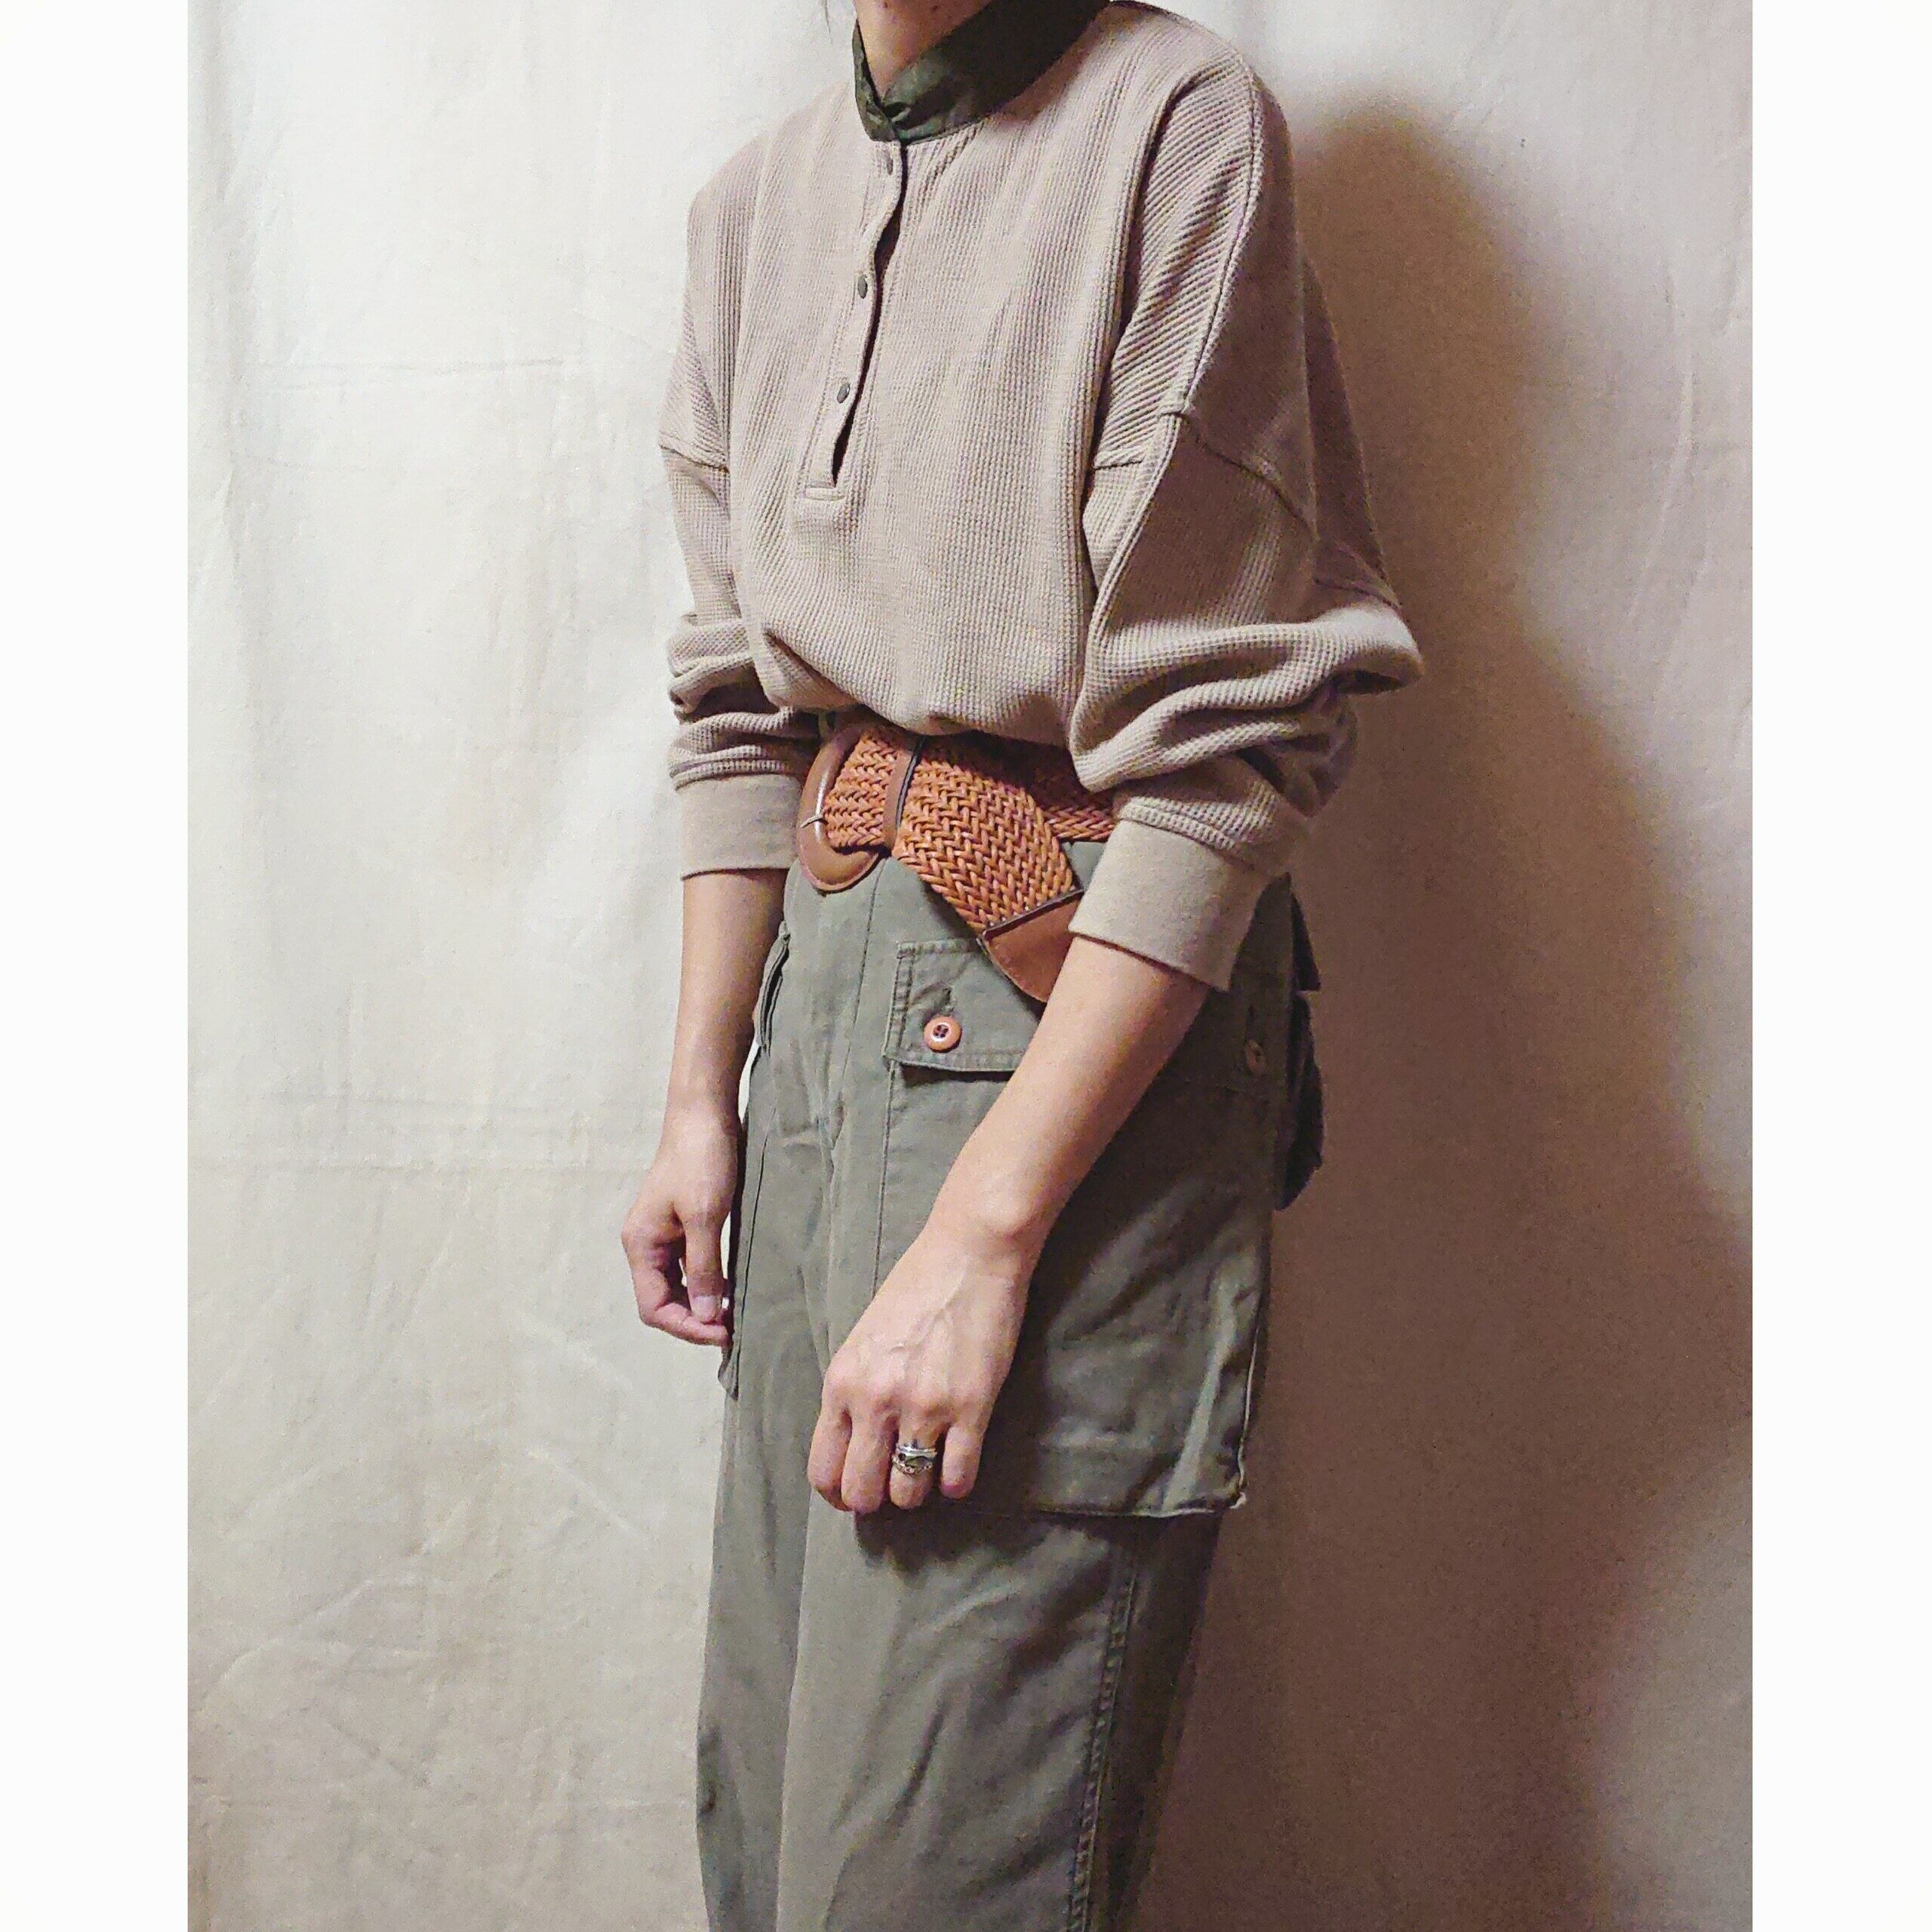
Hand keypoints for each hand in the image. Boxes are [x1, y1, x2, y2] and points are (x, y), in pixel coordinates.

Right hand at [621, 1099, 739, 1347]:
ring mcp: (661, 1234)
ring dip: (699, 1304)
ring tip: (730, 1315)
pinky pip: (687, 1266)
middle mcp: (645, 1243)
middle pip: (661, 1301)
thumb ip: (702, 1267)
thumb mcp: (704, 1215)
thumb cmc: (702, 1159)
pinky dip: (704, 1282)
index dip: (686, 1327)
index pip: (654, 1307)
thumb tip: (703, 1315)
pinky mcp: (679, 1223)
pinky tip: (726, 1286)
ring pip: (675, 1285)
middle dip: (692, 1320)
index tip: (722, 1332)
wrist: (704, 1113)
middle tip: (730, 1329)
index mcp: (640, 1244)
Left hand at [808, 1201, 1034, 1512]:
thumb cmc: (915, 1289)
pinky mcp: (971, 1408)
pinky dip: (958, 1484)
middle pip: (863, 1493)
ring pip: (909, 1493)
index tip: (857, 1493)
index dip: (840, 1494)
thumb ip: (853, 1392)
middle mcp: (875, 1401)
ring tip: (929, 1470)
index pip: (824, 1470)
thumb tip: (854, 1447)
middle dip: (878, 1500)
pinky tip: (960, 1466)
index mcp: (841, 1383)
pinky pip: (958, 1478)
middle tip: (895, 1486)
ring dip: (919, 1491)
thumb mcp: (862, 1340)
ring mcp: (924, 1407)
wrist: (968, 1254)